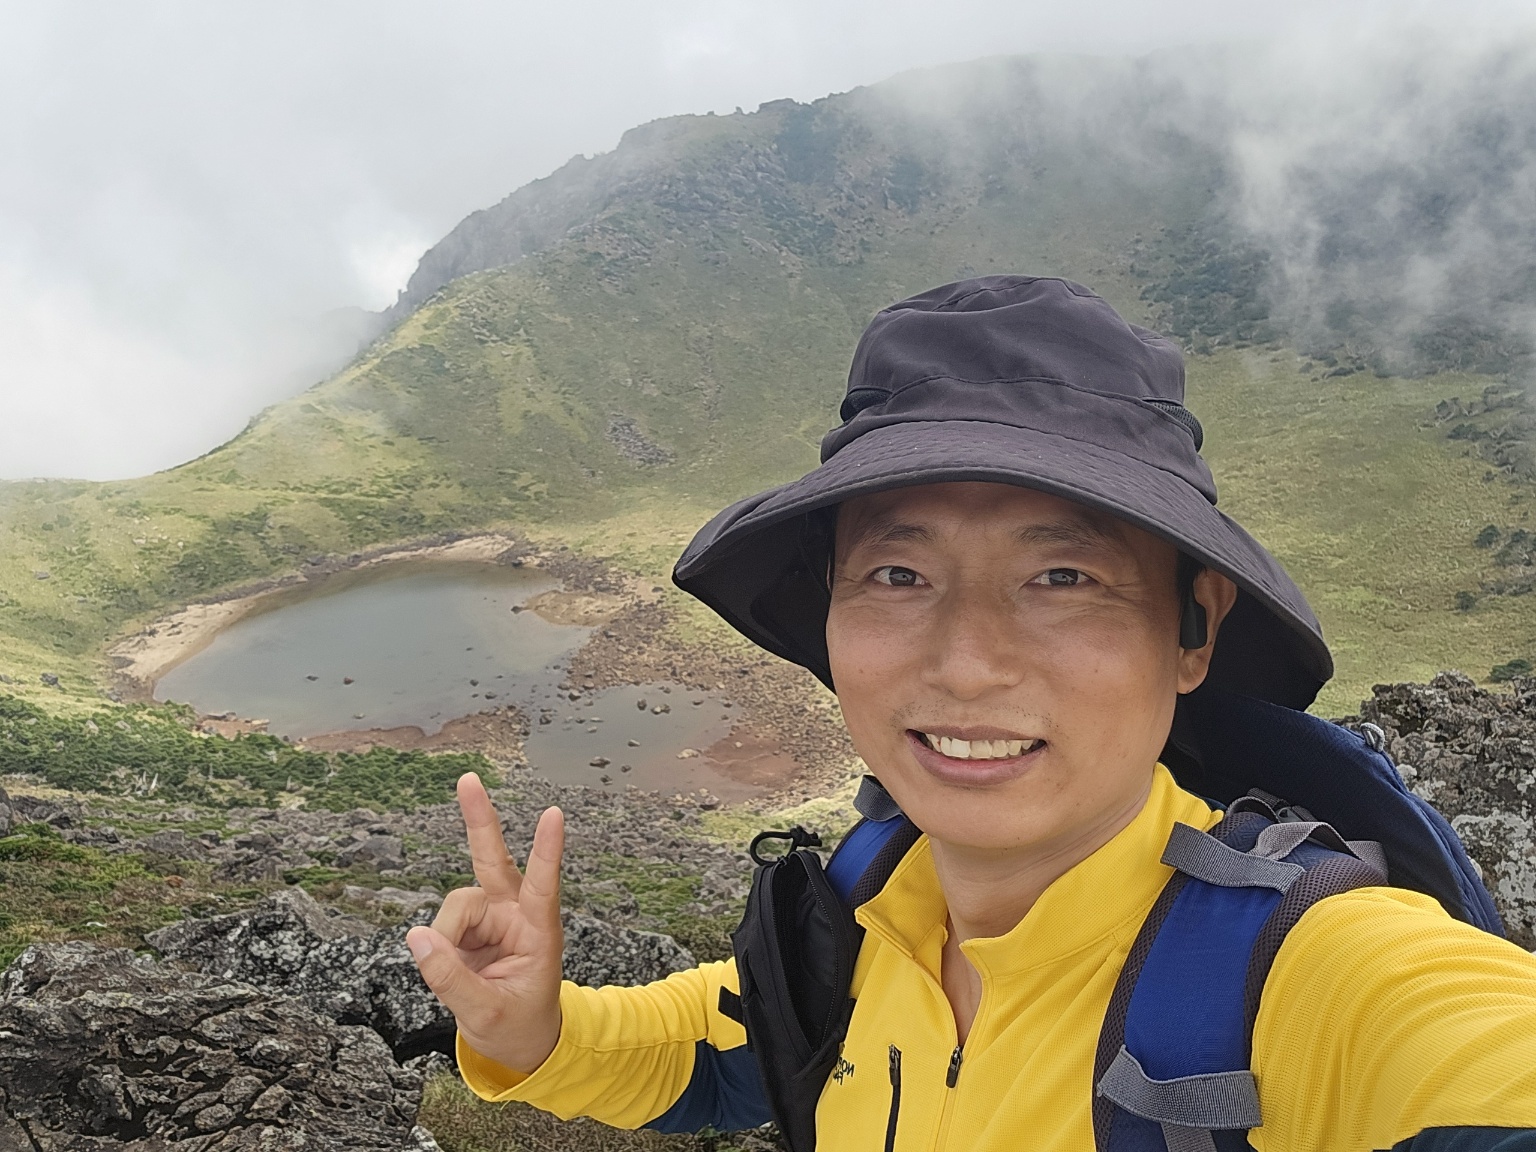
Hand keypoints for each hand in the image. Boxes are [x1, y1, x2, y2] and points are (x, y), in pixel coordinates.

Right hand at [406, 772, 564, 1074]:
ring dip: (446, 937)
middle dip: (479, 820)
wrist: (520, 1040)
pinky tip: (450, 964)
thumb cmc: (518, 1025)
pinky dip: (438, 946)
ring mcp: (492, 916)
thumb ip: (451, 978)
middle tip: (468, 779)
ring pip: (454, 905)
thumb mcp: (486, 1013)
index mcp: (540, 932)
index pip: (544, 886)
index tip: (554, 814)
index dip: (546, 851)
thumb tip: (416, 939)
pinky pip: (441, 924)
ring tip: (456, 974)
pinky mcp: (470, 924)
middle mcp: (516, 914)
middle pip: (492, 861)